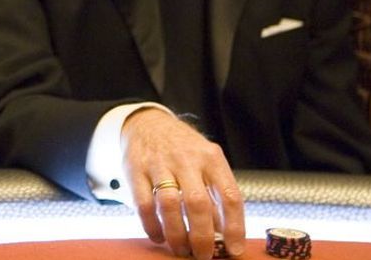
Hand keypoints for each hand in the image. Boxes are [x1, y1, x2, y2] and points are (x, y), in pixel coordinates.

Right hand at [122, 108, 244, 259]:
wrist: (148, 123)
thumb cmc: (183, 150)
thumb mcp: (206, 162)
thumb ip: (215, 193)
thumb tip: (223, 232)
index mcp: (211, 158)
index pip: (230, 196)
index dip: (234, 227)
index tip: (233, 249)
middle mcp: (187, 159)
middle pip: (198, 203)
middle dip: (202, 236)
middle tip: (203, 256)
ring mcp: (159, 163)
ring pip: (169, 205)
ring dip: (176, 234)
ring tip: (181, 249)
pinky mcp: (136, 169)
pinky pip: (143, 204)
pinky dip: (151, 226)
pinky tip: (158, 236)